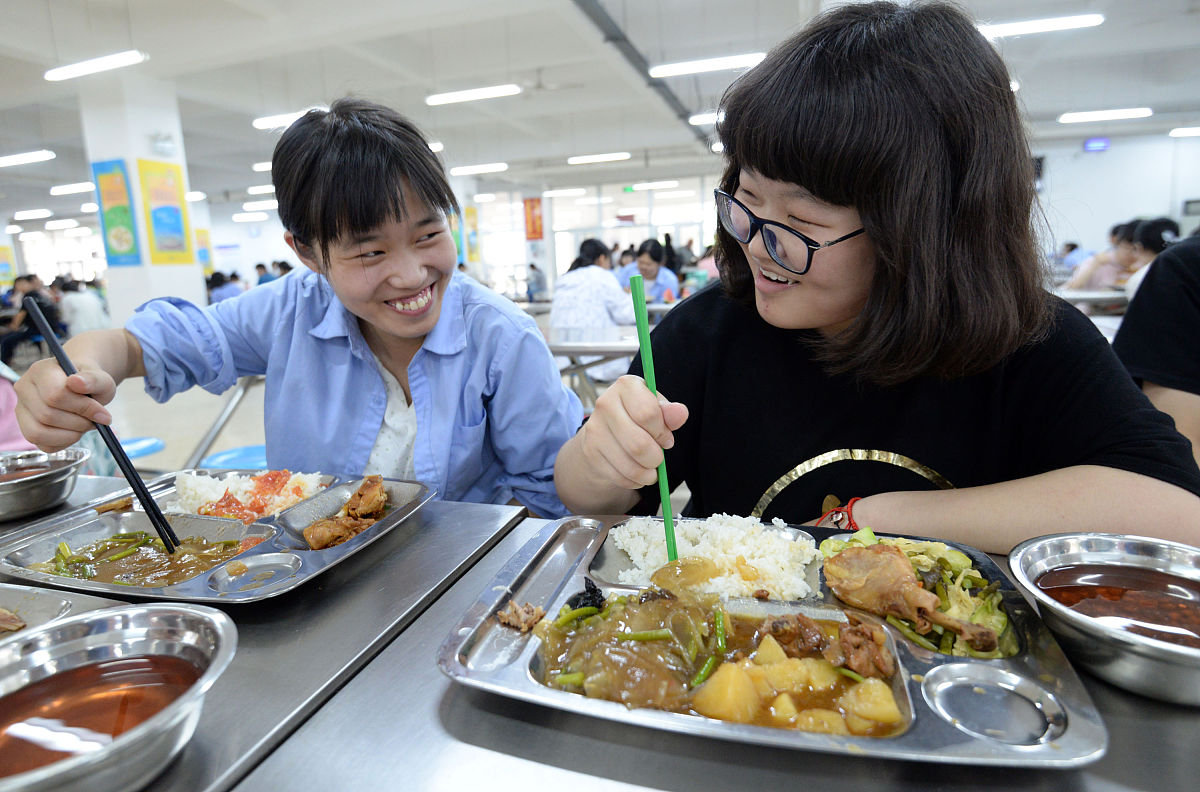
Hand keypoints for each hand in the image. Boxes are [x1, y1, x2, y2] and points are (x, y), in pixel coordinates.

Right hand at [14, 359, 114, 451]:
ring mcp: (22, 410)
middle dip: (78, 422)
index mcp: (40, 370)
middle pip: (47, 415)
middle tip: (95, 420)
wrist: (82, 387)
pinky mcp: (26, 429)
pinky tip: (75, 431)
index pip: (55, 394)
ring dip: (71, 434)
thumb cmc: (89, 383)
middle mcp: (24, 389)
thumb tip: (77, 382)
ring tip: (85, 425)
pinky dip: (64, 442)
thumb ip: (94, 380)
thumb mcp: (101, 379)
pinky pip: (42, 445)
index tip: (102, 413)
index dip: (82, 408)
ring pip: (39, 433)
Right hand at [575, 375, 688, 490]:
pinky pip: (620, 476)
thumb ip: (670, 413)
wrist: (605, 432)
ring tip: (650, 468)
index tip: (665, 438)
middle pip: (639, 444)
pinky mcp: (590, 452)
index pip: (648, 413)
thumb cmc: (636, 418)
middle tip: (658, 457)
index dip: (662, 432)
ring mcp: (594, 429)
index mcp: (626, 386)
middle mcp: (605, 404)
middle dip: (656, 457)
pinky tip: (635, 472)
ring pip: (630, 465)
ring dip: (647, 473)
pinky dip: (634, 480)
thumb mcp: (656, 410)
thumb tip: (680, 412)